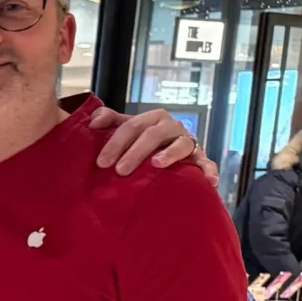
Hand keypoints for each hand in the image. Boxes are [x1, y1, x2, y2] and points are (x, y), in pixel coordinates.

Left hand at [87, 103, 212, 181]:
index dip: (116, 143)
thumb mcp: (125, 128)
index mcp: (152, 118)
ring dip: (170, 154)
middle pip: (153, 135)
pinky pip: (206, 163)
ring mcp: (187, 141)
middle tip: (120, 171)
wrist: (167, 151)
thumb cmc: (141, 140)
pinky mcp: (200, 158)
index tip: (102, 163)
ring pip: (180, 144)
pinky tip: (209, 181)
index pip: (132, 126)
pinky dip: (209, 170)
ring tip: (156, 164)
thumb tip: (93, 122)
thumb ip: (108, 120)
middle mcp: (171, 127)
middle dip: (135, 152)